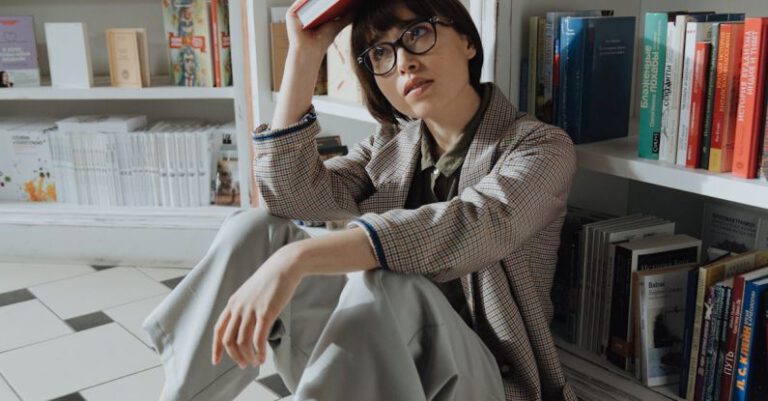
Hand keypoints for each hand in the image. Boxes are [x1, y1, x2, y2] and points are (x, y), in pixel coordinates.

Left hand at [211, 245, 303, 367]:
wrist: (285, 266)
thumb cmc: (271, 279)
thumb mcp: (251, 293)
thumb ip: (245, 308)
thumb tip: (247, 325)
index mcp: (233, 303)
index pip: (218, 330)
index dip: (216, 348)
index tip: (216, 361)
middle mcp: (238, 308)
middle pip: (228, 340)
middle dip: (235, 356)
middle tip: (244, 365)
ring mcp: (251, 310)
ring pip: (243, 342)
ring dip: (248, 356)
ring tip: (255, 363)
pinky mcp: (265, 313)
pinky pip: (259, 339)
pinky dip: (260, 352)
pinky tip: (263, 358)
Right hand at [286, 0, 352, 60]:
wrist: (310, 50)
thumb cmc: (322, 40)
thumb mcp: (337, 25)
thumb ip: (346, 17)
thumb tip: (356, 7)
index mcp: (314, 13)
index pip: (322, 1)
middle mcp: (304, 12)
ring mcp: (297, 12)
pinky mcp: (291, 13)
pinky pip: (300, 1)